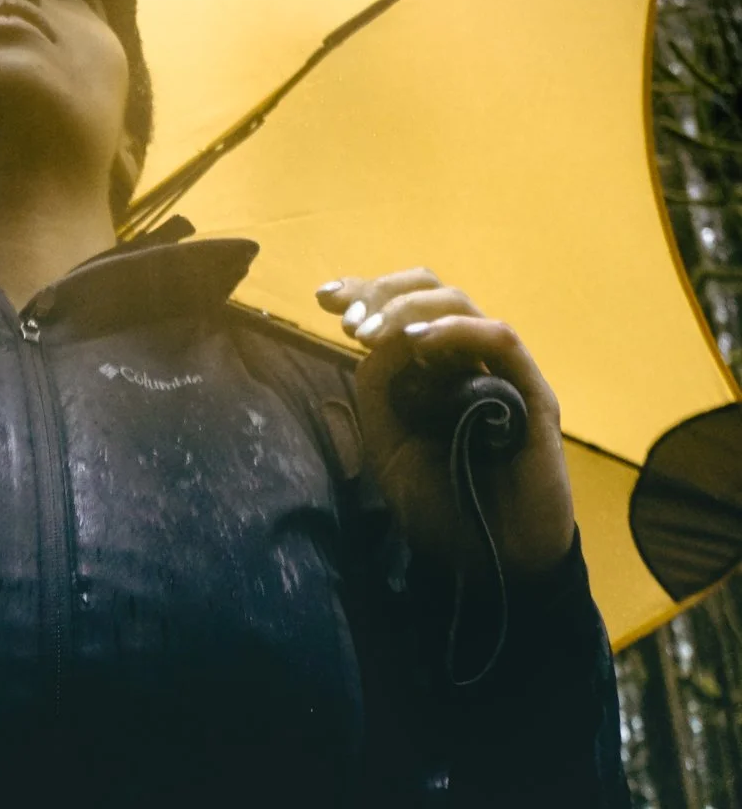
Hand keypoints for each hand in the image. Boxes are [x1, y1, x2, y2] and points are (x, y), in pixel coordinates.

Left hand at [315, 268, 574, 578]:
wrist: (490, 565)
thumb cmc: (442, 504)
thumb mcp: (388, 445)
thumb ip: (378, 390)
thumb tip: (373, 338)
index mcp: (433, 366)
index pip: (403, 306)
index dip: (365, 290)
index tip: (323, 298)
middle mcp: (468, 359)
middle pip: (431, 290)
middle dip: (382, 291)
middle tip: (345, 318)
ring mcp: (502, 373)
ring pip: (459, 305)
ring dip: (408, 309)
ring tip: (370, 333)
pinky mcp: (533, 395)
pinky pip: (500, 340)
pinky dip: (456, 331)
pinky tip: (417, 343)